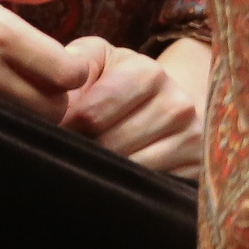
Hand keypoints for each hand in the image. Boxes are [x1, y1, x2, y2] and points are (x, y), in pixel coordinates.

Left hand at [59, 36, 202, 173]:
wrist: (167, 102)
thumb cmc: (118, 80)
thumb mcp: (97, 59)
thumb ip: (74, 62)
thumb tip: (51, 86)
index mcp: (147, 72)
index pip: (92, 115)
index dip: (66, 127)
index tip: (57, 130)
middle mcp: (176, 104)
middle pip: (110, 145)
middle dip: (84, 149)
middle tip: (72, 148)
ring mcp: (191, 138)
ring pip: (130, 170)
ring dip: (105, 169)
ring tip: (94, 160)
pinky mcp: (197, 169)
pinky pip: (151, 189)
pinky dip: (128, 186)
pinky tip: (119, 175)